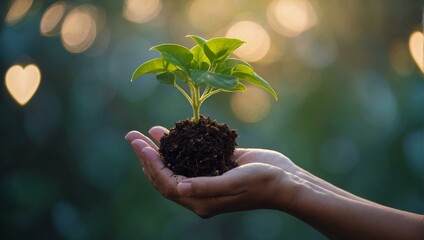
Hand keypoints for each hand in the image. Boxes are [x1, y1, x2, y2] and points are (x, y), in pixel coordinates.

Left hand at [125, 127, 299, 217]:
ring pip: (178, 164)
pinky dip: (183, 143)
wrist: (286, 181)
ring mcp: (209, 177)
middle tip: (132, 135)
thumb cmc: (263, 183)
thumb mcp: (234, 184)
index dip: (150, 163)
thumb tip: (178, 186)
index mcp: (201, 200)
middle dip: (148, 155)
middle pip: (166, 174)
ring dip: (162, 149)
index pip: (166, 182)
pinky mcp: (218, 165)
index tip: (138, 143)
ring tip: (148, 132)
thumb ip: (205, 186)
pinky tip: (177, 130)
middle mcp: (201, 191)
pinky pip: (195, 154)